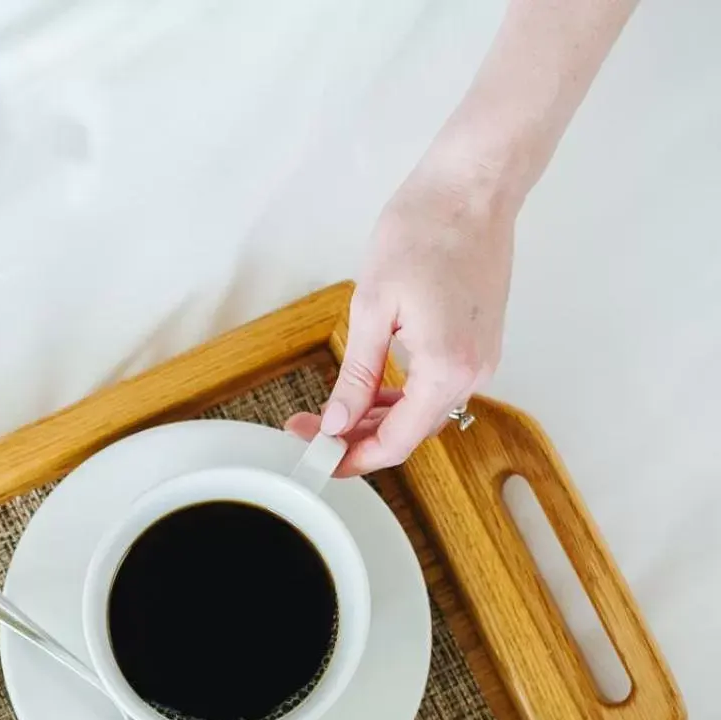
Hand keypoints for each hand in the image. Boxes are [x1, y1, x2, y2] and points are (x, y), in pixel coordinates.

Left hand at [287, 164, 516, 474]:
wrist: (471, 189)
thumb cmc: (424, 233)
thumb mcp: (373, 309)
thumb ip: (356, 375)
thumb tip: (338, 422)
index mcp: (447, 369)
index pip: (396, 442)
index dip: (352, 458)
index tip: (316, 457)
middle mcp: (474, 372)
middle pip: (410, 433)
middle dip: (357, 438)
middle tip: (308, 429)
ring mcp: (482, 358)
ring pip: (424, 413)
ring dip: (378, 419)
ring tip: (331, 413)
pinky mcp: (480, 343)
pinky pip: (438, 387)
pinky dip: (402, 396)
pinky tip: (370, 390)